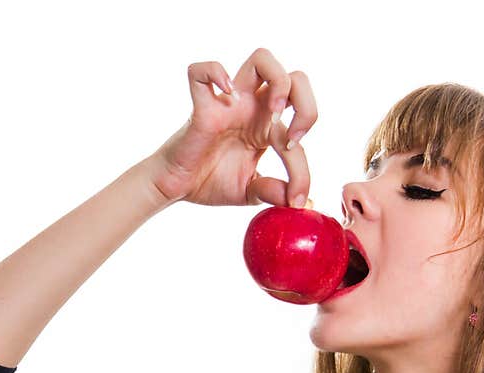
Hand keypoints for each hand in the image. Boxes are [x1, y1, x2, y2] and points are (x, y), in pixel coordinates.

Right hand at [146, 48, 316, 207]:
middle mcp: (252, 108)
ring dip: (279, 82)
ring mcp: (229, 103)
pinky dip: (215, 74)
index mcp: (267, 127)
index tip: (297, 198)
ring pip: (262, 59)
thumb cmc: (210, 182)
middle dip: (306, 105)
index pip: (300, 133)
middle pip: (296, 78)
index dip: (304, 170)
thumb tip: (302, 202)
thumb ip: (273, 191)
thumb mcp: (249, 191)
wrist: (177, 187)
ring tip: (273, 114)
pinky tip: (227, 97)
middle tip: (294, 138)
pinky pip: (202, 72)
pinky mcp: (202, 106)